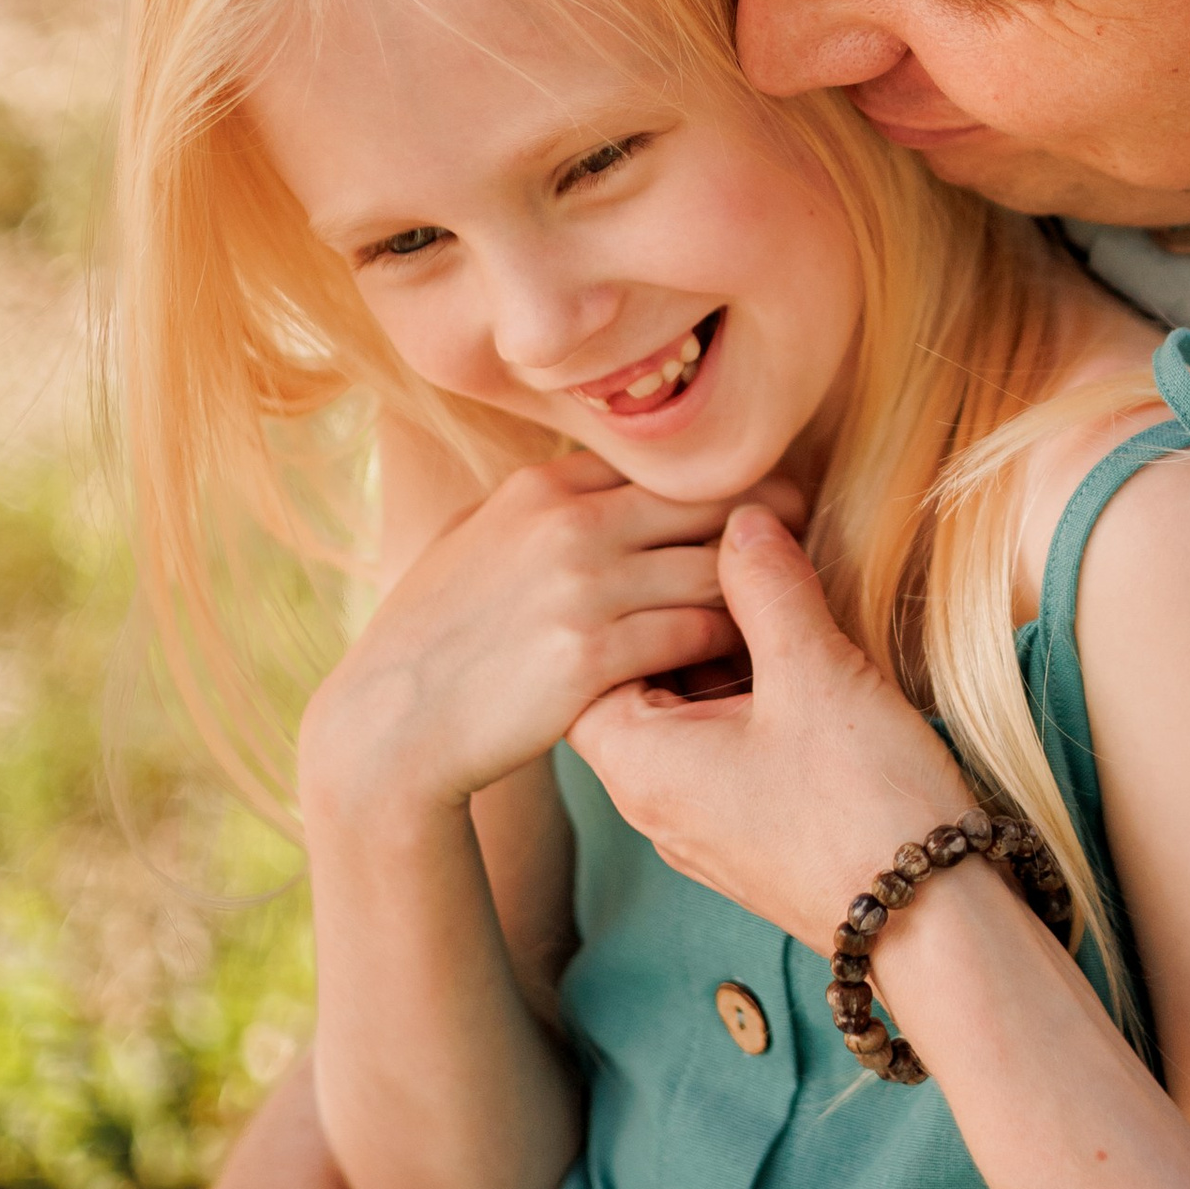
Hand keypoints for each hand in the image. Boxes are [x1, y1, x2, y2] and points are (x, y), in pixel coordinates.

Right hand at [301, 457, 742, 830]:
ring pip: (715, 567)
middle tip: (799, 541)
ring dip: (755, 589)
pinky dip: (728, 643)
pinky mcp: (593, 655)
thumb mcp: (471, 541)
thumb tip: (599, 482)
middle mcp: (567, 523)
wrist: (389, 726)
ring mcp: (582, 587)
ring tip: (780, 606)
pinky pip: (697, 632)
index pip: (665, 462)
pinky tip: (742, 658)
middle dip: (765, 519)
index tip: (759, 502)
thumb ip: (538, 508)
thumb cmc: (432, 637)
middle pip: (708, 501)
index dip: (722, 482)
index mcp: (543, 487)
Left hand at [568, 508, 972, 954]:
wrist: (935, 923)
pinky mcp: (750, 837)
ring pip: (685, 717)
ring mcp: (701, 827)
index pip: (586, 660)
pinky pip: (725, 752)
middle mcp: (654, 803)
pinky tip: (805, 666)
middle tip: (732, 561)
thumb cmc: (864, 804)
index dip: (629, 596)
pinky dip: (751, 701)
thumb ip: (768, 585)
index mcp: (639, 764)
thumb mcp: (815, 671)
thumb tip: (741, 518)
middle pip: (636, 684)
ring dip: (724, 660)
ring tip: (776, 605)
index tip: (680, 550)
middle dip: (682, 621)